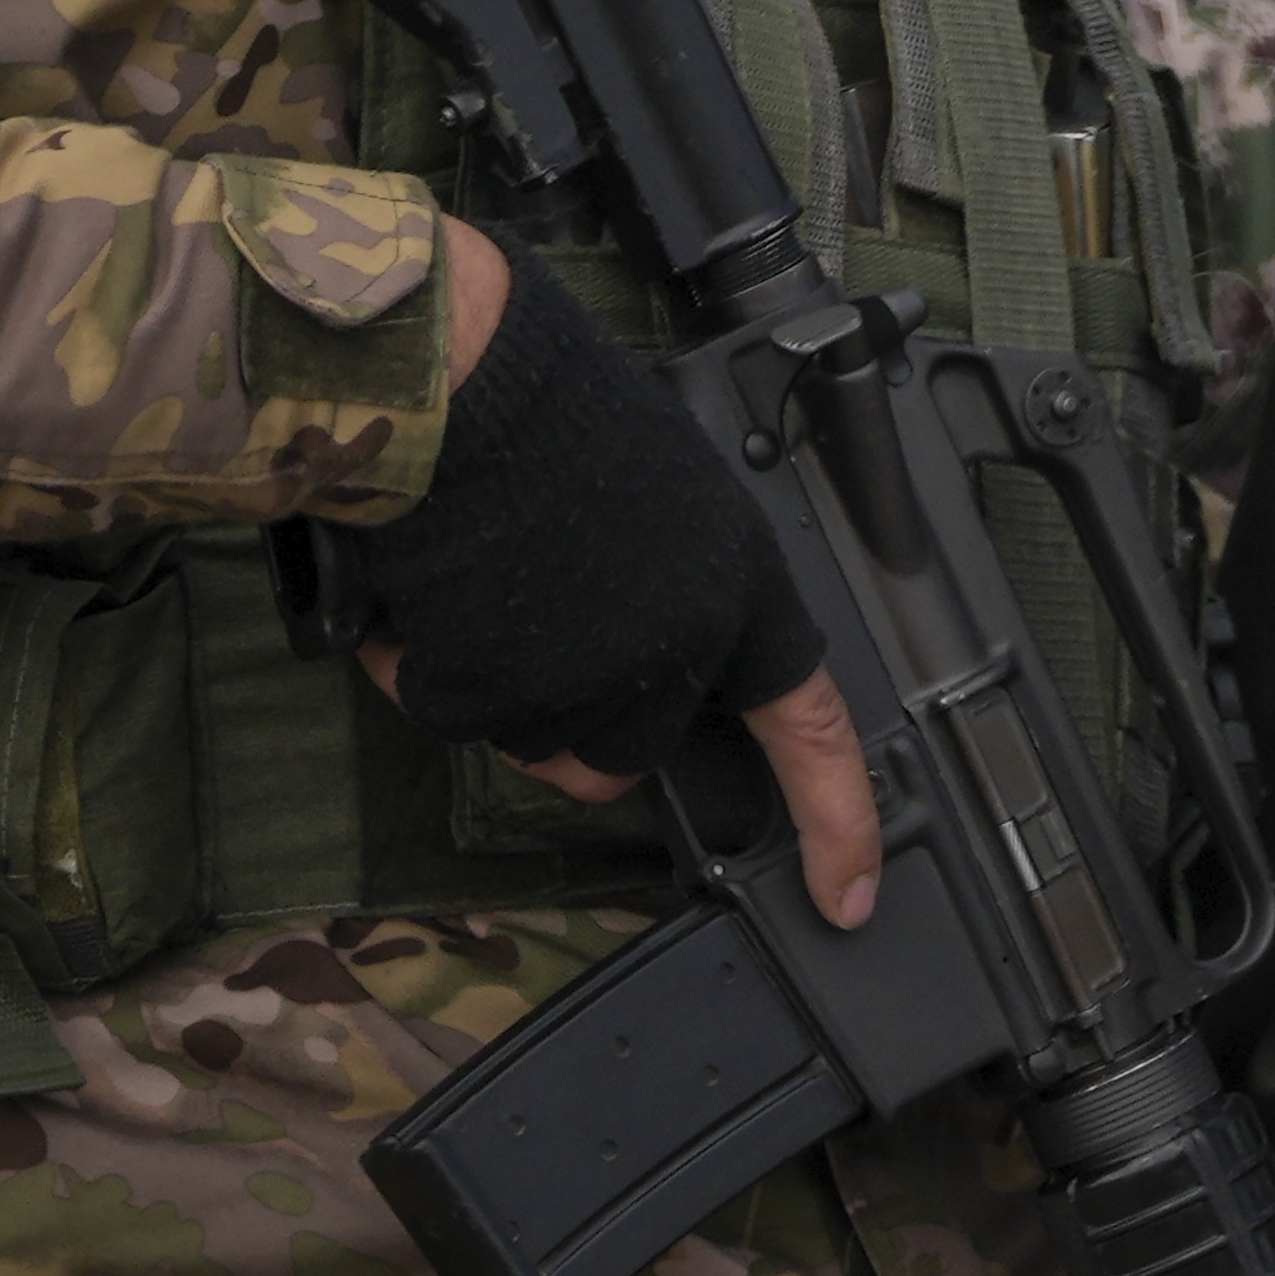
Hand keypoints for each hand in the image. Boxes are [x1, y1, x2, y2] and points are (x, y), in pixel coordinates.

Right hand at [351, 223, 883, 928]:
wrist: (464, 380)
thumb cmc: (563, 411)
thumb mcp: (677, 497)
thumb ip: (689, 593)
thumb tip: (670, 661)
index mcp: (738, 592)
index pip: (812, 727)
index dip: (839, 817)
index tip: (849, 895)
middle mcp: (675, 647)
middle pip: (630, 750)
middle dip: (581, 713)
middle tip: (540, 619)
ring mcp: (580, 678)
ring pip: (538, 741)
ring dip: (502, 688)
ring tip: (484, 582)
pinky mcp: (486, 690)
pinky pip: (448, 711)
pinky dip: (425, 666)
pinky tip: (427, 593)